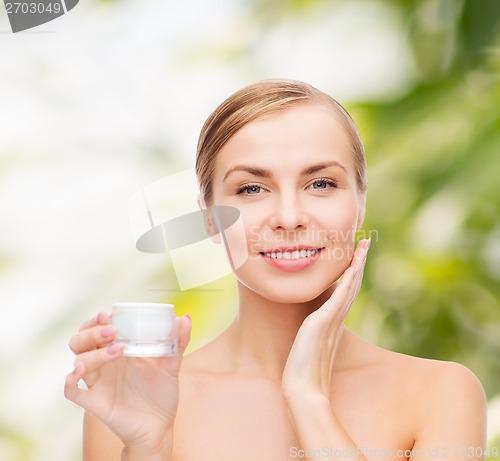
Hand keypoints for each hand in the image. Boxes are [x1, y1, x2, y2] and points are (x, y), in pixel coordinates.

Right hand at [64, 311, 191, 453]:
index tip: (109, 314)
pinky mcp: (94, 401)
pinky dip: (70, 379)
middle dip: (92, 331)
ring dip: (93, 351)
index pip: (96, 328)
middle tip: (112, 330)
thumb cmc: (161, 392)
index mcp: (117, 350)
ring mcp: (97, 382)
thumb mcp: (172, 364)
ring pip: (78, 359)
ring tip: (119, 349)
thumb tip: (185, 318)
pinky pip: (71, 390)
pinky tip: (79, 371)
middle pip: (81, 340)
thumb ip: (178, 341)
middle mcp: (104, 363)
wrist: (160, 426)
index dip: (97, 319)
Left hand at [282, 238, 369, 399]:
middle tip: (365, 243)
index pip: (346, 291)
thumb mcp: (308, 343)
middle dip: (358, 262)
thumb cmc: (303, 369)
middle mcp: (336, 318)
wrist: (303, 388)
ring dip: (356, 265)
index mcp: (333, 321)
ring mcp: (332, 320)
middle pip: (352, 284)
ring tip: (362, 247)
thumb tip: (310, 326)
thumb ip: (313, 332)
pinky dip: (347, 280)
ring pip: (349, 287)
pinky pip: (339, 296)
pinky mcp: (323, 322)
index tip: (355, 256)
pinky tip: (351, 266)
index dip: (352, 273)